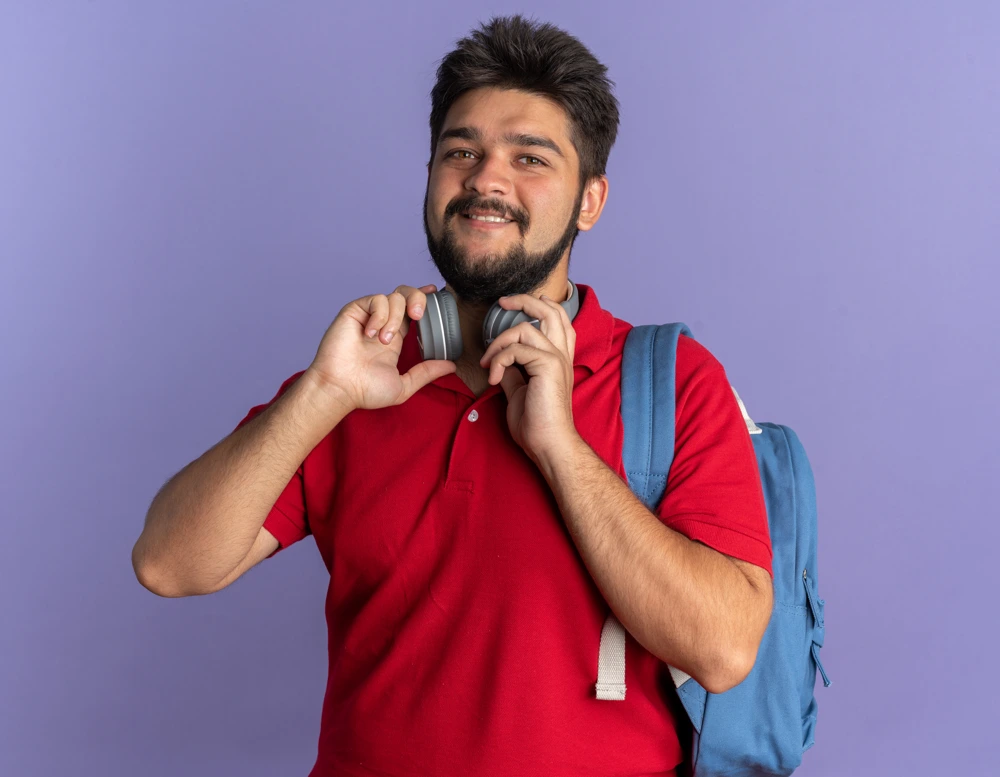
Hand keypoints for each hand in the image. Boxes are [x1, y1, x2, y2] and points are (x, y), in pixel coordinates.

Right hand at [306, 283, 456, 412]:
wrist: (340, 388)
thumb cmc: (365, 391)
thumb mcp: (404, 385)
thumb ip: (427, 373)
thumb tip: (451, 367)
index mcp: (395, 337)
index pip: (411, 310)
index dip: (424, 299)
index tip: (435, 292)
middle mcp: (383, 323)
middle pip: (405, 295)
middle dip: (417, 299)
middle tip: (418, 316)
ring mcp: (369, 316)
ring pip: (393, 297)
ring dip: (394, 318)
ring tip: (383, 340)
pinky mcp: (355, 311)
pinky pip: (376, 300)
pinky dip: (379, 315)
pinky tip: (371, 333)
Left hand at [478, 293, 579, 465]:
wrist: (549, 444)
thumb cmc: (537, 424)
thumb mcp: (519, 392)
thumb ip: (513, 373)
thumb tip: (500, 363)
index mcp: (559, 360)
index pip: (558, 321)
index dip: (541, 306)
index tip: (515, 306)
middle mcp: (562, 355)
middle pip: (552, 312)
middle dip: (525, 300)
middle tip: (503, 302)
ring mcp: (556, 359)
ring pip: (525, 329)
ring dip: (498, 343)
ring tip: (487, 363)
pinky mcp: (547, 366)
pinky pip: (515, 350)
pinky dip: (497, 361)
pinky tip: (493, 379)